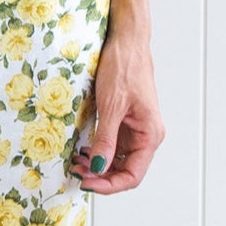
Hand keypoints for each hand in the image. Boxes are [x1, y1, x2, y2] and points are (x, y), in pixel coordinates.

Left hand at [71, 23, 163, 193]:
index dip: (109, 185)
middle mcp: (146, 135)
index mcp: (150, 134)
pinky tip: (81, 150)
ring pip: (116, 160)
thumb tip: (99, 167)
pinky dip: (96, 151)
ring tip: (75, 163)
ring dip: (97, 165)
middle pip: (124, 170)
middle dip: (100, 176)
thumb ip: (106, 139)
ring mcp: (135, 129)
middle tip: (76, 173)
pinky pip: (111, 145)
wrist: (126, 41)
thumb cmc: (124, 67)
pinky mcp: (124, 121)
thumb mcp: (112, 105)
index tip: (87, 183)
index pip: (132, 175)